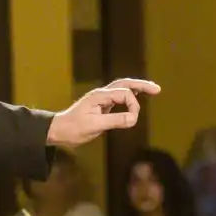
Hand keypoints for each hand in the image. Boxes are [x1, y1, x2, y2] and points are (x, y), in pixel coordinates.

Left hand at [46, 78, 161, 147]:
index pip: (124, 94)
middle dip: (141, 85)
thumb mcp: (94, 126)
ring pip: (122, 89)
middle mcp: (101, 94)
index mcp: (100, 96)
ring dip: (137, 88)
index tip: (133, 120)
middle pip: (125, 84)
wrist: (58, 130)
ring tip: (152, 90)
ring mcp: (101, 99)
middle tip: (157, 89)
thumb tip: (134, 119)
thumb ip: (114, 121)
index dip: (133, 106)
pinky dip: (129, 96)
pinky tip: (136, 99)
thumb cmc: (73, 128)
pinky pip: (118, 97)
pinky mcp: (101, 106)